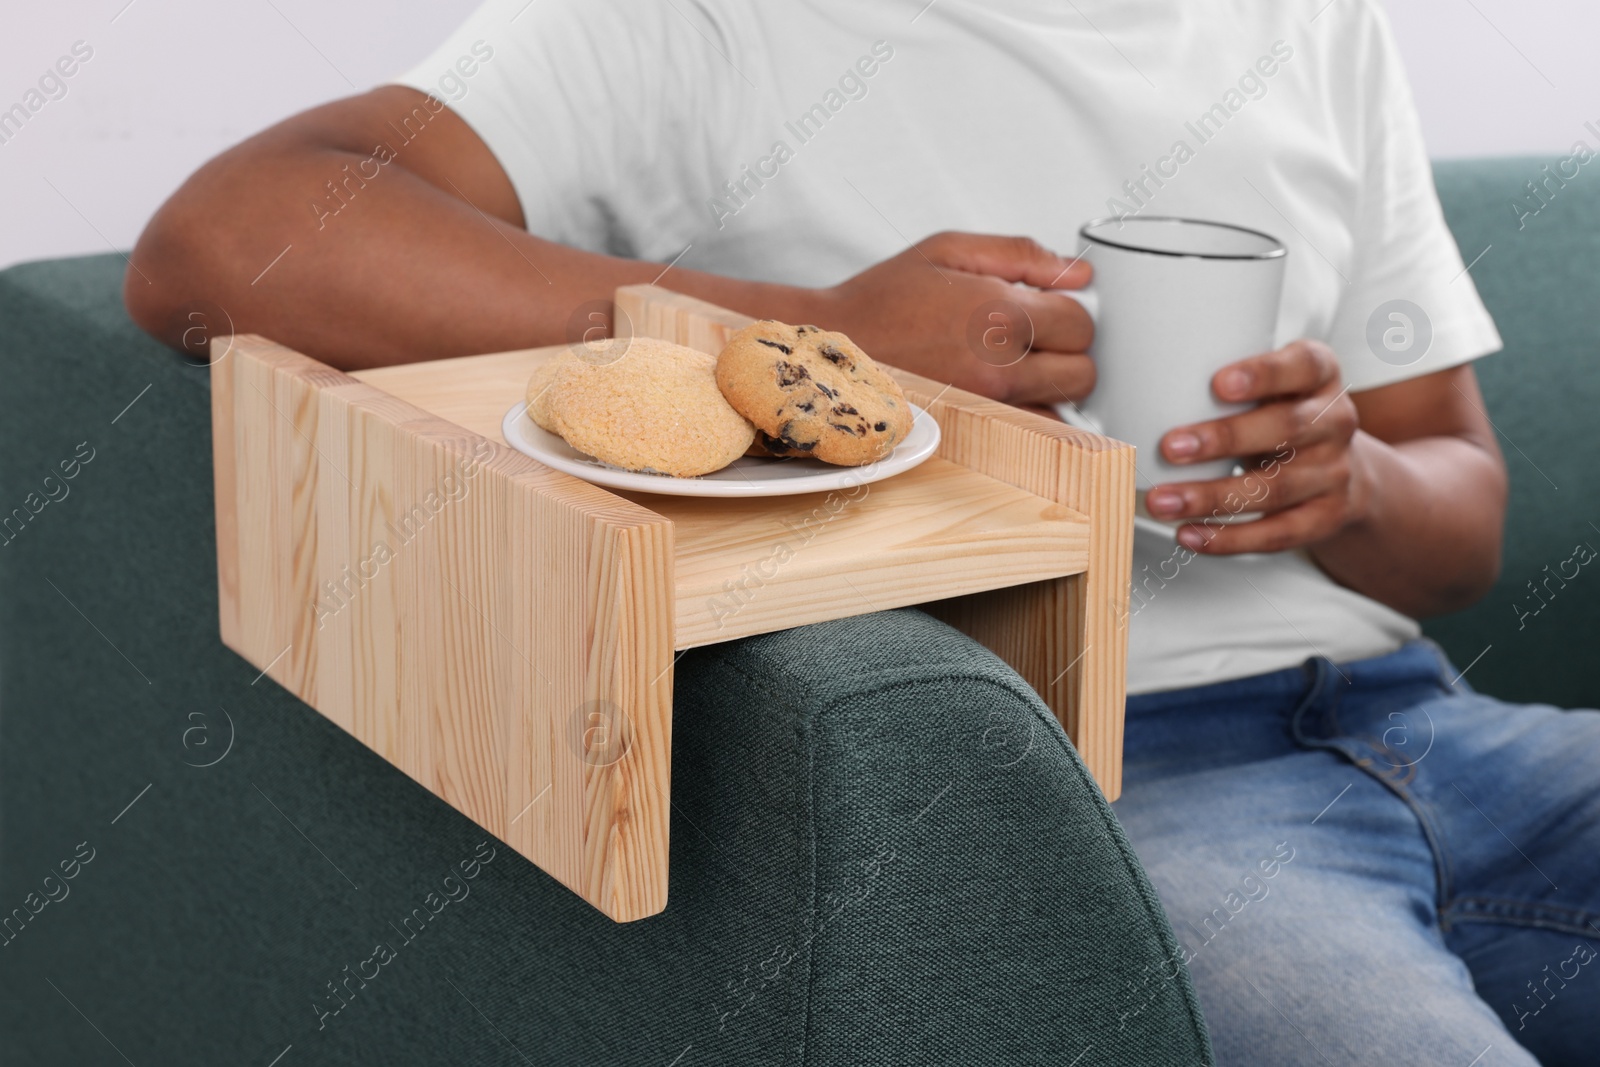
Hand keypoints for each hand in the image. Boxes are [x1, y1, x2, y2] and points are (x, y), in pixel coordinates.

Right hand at [807, 232, 1094, 407]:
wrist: (833, 349)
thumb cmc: (883, 299)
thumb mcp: (949, 249)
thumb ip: (1021, 254)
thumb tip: (1077, 272)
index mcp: (999, 313)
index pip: (1081, 323)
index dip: (1068, 311)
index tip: (1047, 308)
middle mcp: (998, 366)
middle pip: (1082, 371)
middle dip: (1068, 351)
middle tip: (1036, 336)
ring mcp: (988, 405)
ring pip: (1063, 407)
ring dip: (1051, 386)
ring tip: (1016, 363)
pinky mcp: (975, 430)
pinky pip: (1033, 432)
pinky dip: (1031, 413)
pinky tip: (1005, 390)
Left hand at [1143, 340, 1373, 553]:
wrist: (1342, 471)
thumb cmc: (1278, 414)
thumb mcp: (1269, 385)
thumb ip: (1220, 380)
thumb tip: (1127, 388)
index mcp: (1319, 375)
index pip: (1305, 365)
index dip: (1264, 374)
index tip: (1218, 384)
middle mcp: (1335, 421)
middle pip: (1286, 429)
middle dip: (1224, 439)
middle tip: (1170, 447)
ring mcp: (1334, 472)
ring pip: (1274, 488)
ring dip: (1211, 497)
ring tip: (1161, 501)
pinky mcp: (1325, 518)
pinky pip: (1277, 534)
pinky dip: (1229, 539)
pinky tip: (1189, 534)